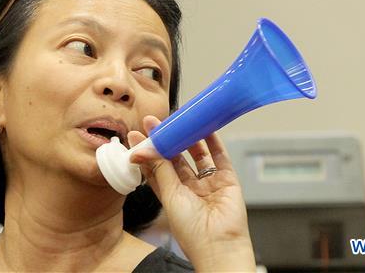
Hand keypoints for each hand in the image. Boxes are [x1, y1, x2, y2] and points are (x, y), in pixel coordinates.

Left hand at [128, 116, 255, 270]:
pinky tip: (205, 127)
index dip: (147, 151)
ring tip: (177, 119)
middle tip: (154, 121)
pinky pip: (220, 157)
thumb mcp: (169, 195)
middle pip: (176, 158)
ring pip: (197, 155)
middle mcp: (189, 188)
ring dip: (187, 137)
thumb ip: (160, 169)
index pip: (156, 168)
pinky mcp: (227, 180)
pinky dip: (213, 141)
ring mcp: (208, 183)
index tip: (137, 134)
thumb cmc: (191, 230)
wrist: (219, 244)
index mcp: (171, 195)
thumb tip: (143, 150)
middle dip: (165, 140)